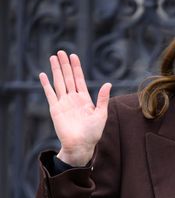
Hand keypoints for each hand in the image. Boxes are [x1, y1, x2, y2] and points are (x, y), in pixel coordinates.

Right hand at [39, 50, 111, 165]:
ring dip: (56, 70)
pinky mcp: (55, 109)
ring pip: (59, 83)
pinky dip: (46, 85)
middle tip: (61, 52)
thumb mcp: (101, 114)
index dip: (76, 68)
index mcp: (84, 99)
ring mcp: (64, 103)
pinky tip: (43, 75)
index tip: (74, 56)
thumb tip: (108, 83)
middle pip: (68, 78)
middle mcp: (73, 99)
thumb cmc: (93, 132)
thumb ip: (102, 98)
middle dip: (65, 65)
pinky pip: (50, 94)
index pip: (79, 79)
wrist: (81, 145)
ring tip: (53, 57)